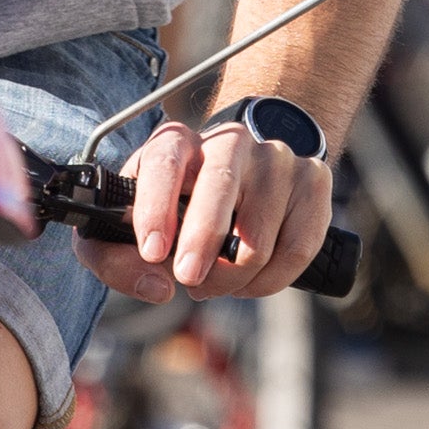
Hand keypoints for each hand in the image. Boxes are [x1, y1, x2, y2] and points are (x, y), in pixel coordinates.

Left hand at [95, 118, 334, 301]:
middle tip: (189, 280)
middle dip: (203, 239)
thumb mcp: (127, 226)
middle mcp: (230, 141)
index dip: (156, 208)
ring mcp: (277, 159)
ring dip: (233, 278)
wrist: (242, 176)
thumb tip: (156, 287)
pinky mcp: (313, 182)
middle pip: (220, 184)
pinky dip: (271, 281)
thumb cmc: (175, 207)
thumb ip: (116, 260)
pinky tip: (249, 282)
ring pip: (259, 233)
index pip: (164, 162)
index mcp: (177, 142)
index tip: (152, 253)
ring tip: (215, 283)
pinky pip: (297, 248)